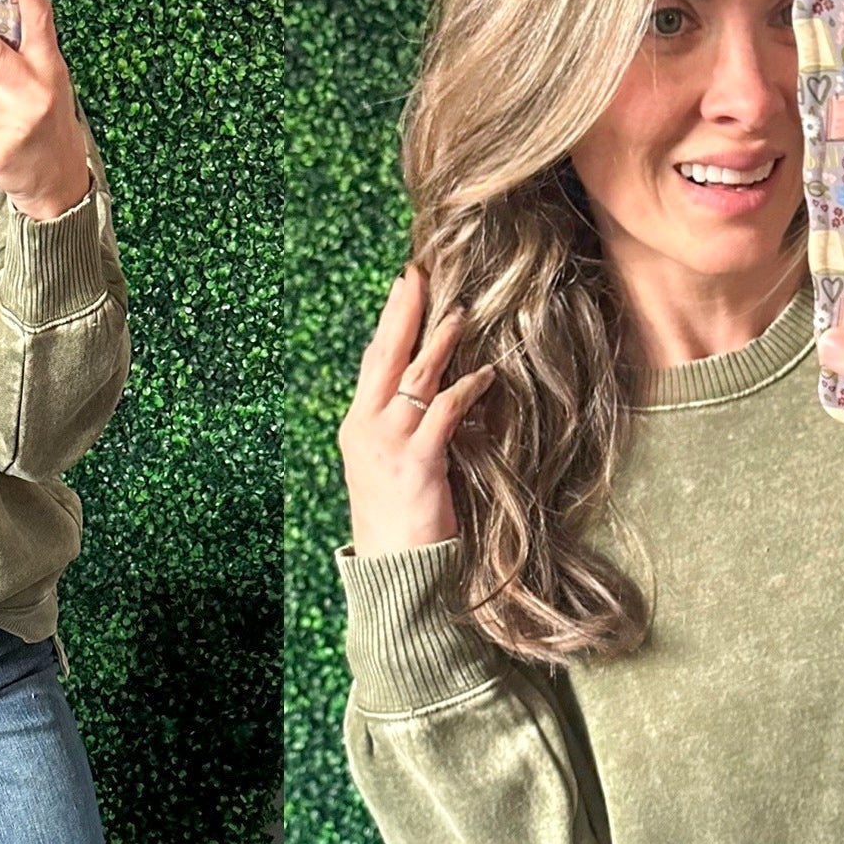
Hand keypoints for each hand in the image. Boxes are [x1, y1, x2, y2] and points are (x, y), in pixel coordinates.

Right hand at [339, 263, 496, 556]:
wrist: (392, 568)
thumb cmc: (396, 521)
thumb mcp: (388, 466)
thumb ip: (402, 429)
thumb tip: (429, 396)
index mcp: (357, 426)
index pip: (371, 363)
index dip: (389, 323)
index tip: (403, 286)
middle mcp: (366, 428)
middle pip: (385, 357)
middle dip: (403, 312)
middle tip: (418, 274)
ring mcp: (389, 444)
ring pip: (414, 378)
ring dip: (439, 342)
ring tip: (459, 312)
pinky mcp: (418, 463)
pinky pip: (444, 413)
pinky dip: (466, 389)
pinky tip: (486, 373)